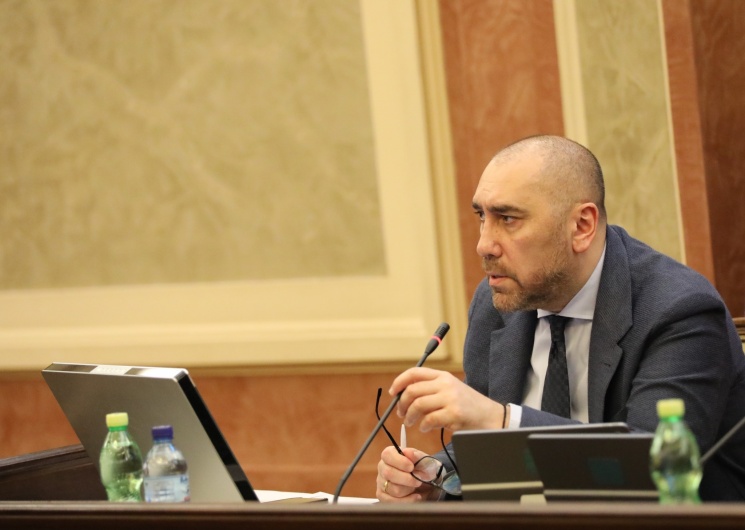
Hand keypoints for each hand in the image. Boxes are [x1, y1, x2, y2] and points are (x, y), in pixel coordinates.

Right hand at [376, 446, 435, 502]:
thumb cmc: (423, 469)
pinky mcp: (383, 496)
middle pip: (388, 473)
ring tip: (416, 486)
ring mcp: (381, 483)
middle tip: (418, 480)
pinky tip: (415, 496)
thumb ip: (416, 456)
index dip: (399, 461)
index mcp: (390, 455)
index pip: (387, 455)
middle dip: (407, 479)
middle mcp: (383, 467)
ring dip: (409, 489)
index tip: (411, 467)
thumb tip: (408, 452)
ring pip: (393, 489)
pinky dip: (407, 500)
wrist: (427, 483)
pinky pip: (392, 502)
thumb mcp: (424, 460)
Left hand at [390, 367, 504, 431]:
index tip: (393, 393)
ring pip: (418, 405)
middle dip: (401, 404)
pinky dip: (423, 426)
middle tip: (401, 414)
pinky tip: (425, 429)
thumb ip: (431, 388)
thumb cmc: (468, 406)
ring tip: (410, 423)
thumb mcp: (451, 389)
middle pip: (412, 390)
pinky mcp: (454, 414)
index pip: (415, 372)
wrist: (491, 417)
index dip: (400, 382)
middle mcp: (446, 384)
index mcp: (443, 376)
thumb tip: (403, 395)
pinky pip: (429, 420)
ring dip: (409, 416)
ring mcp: (450, 398)